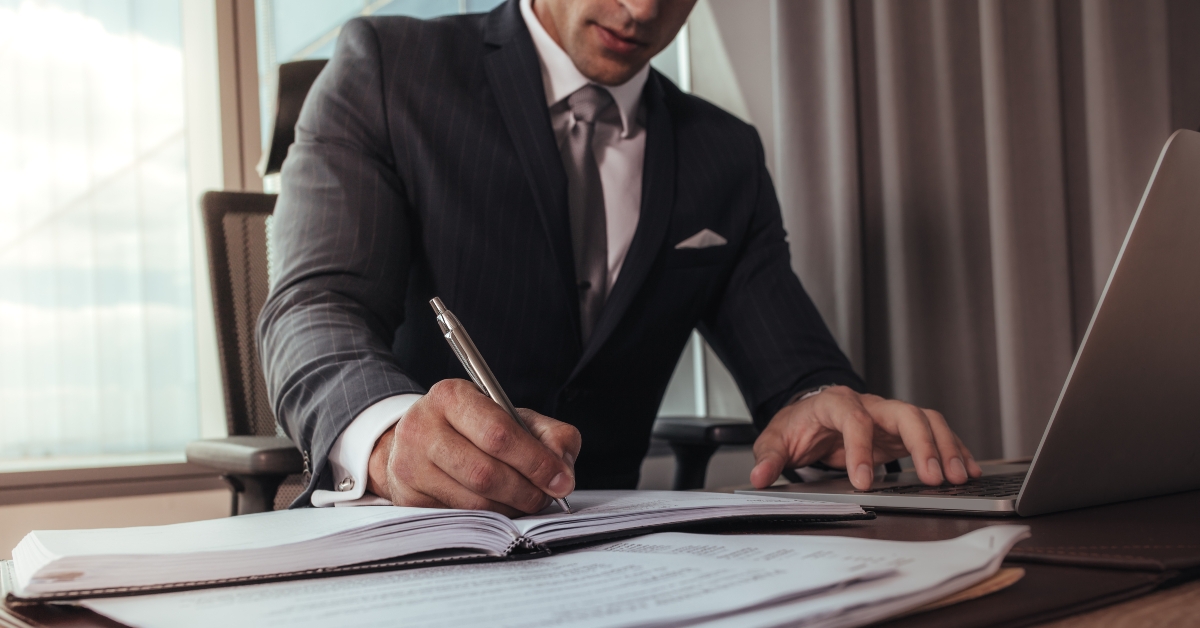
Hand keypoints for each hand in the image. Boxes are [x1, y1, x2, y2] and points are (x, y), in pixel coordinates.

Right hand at [367, 379, 581, 515]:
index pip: (498, 434)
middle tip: (547, 496)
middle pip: (485, 474)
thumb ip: (549, 435)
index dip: (536, 461)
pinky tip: (502, 507)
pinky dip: (491, 518)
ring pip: (474, 503)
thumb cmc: (473, 427)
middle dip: (526, 491)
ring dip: (511, 508)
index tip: (561, 480)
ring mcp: (409, 466)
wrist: (420, 439)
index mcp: (450, 396)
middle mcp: (422, 428)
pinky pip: (461, 518)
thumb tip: (562, 472)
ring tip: (527, 501)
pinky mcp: (408, 498)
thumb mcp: (512, 416)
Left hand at [750, 386, 981, 489]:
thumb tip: (760, 475)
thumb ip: (769, 457)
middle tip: (933, 477)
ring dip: (946, 447)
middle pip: (904, 413)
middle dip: (922, 443)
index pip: (853, 419)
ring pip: (926, 420)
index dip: (859, 448)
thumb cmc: (797, 425)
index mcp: (836, 403)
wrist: (810, 413)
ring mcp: (889, 417)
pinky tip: (968, 471)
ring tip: (958, 477)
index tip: (862, 481)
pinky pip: (935, 434)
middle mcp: (870, 405)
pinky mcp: (902, 432)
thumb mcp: (775, 438)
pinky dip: (955, 450)